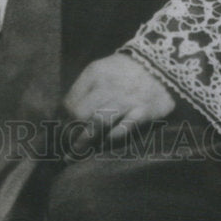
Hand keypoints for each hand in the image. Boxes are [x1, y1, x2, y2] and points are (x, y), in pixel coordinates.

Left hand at [61, 53, 175, 151]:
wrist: (164, 65)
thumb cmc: (126, 71)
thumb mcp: (102, 70)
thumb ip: (85, 88)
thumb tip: (64, 113)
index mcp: (94, 74)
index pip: (69, 102)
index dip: (60, 121)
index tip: (56, 133)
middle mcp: (107, 86)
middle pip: (79, 114)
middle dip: (68, 134)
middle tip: (63, 147)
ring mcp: (126, 99)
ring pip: (97, 123)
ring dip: (83, 142)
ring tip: (74, 154)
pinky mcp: (143, 111)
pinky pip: (122, 129)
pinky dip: (110, 139)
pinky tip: (103, 145)